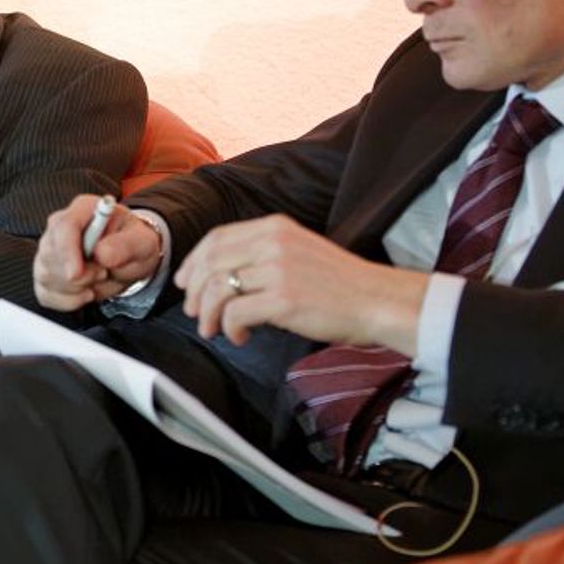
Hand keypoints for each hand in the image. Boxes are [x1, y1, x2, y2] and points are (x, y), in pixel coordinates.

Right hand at [34, 194, 162, 310]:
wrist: (129, 261)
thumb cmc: (134, 245)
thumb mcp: (142, 242)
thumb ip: (126, 245)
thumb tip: (101, 253)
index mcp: (84, 210)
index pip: (63, 226)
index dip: (67, 251)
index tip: (76, 275)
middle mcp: (60, 226)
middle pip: (50, 254)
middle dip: (78, 276)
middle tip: (103, 273)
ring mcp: (49, 250)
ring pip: (45, 276)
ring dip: (75, 289)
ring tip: (98, 279)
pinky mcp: (46, 272)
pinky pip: (46, 293)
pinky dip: (68, 301)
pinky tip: (86, 292)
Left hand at [174, 214, 426, 350]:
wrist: (378, 300)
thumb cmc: (340, 283)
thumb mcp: (298, 251)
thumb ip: (261, 254)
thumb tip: (217, 274)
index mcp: (275, 227)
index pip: (217, 238)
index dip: (194, 262)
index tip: (186, 282)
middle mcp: (273, 242)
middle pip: (210, 263)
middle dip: (195, 292)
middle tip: (196, 313)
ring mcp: (278, 270)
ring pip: (218, 289)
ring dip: (208, 314)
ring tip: (214, 330)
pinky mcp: (284, 299)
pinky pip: (236, 313)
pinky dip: (230, 328)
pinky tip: (240, 336)